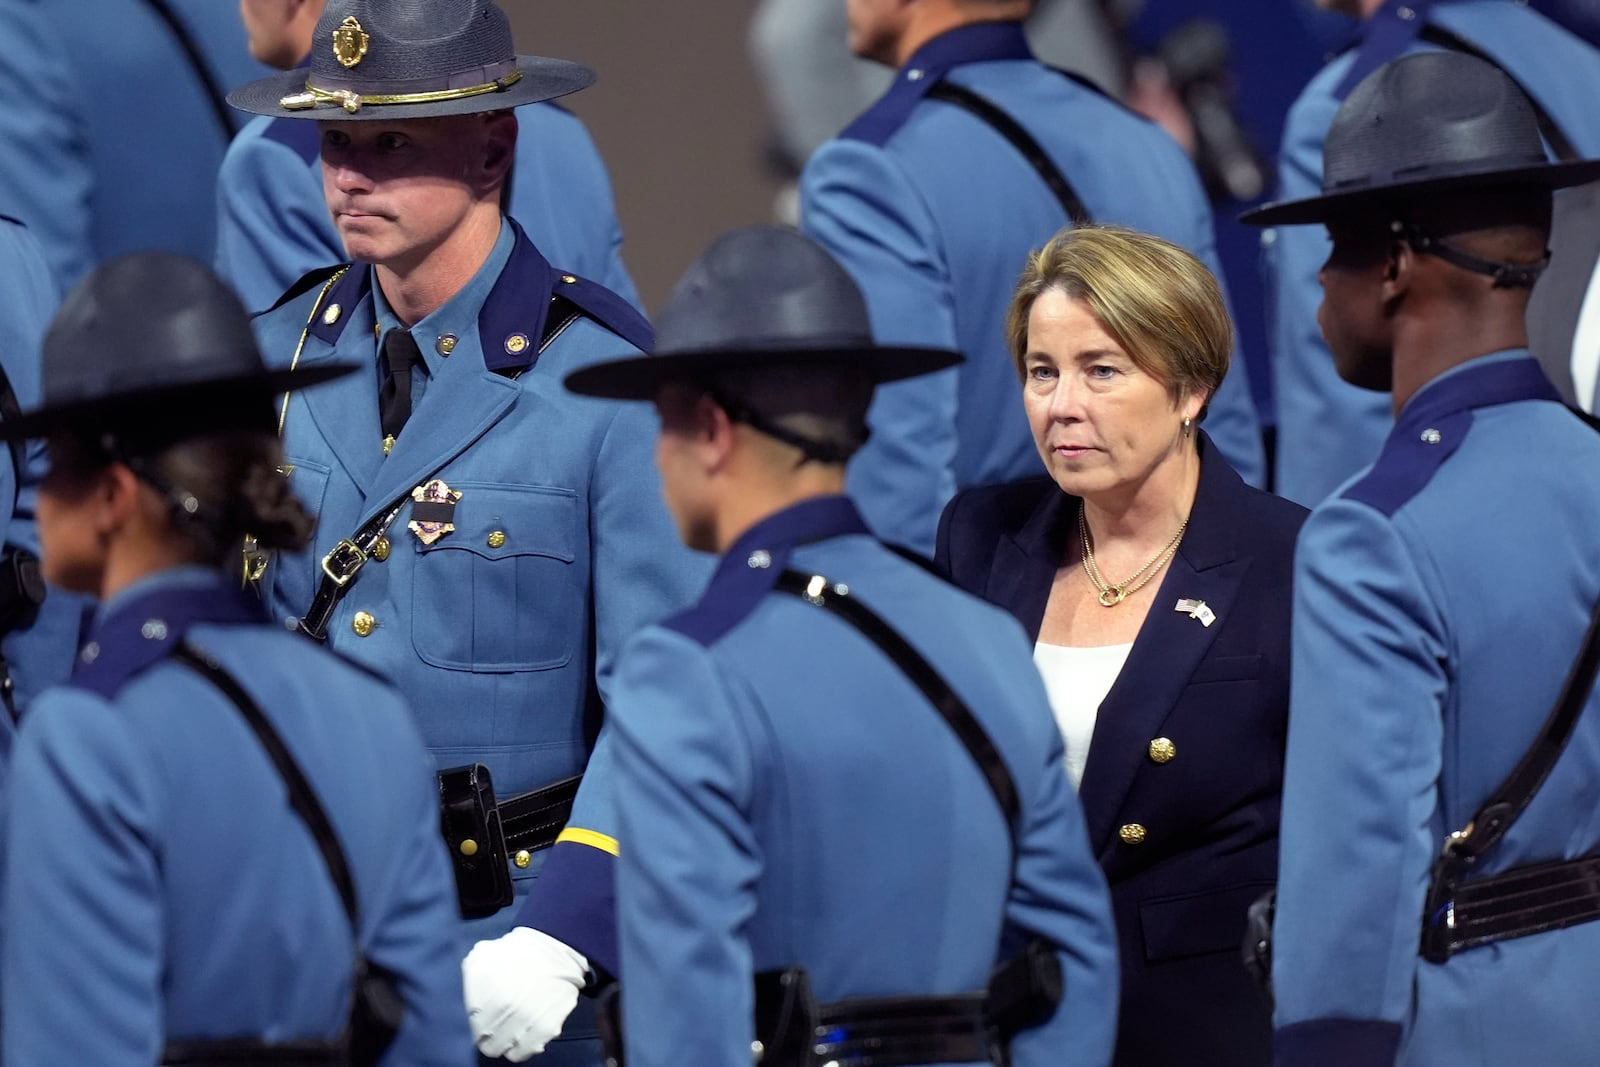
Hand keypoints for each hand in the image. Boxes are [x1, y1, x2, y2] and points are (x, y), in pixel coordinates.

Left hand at [462, 926, 589, 1061]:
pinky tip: (522, 1032)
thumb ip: (467, 975)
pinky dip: (520, 1047)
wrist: (557, 950)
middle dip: (485, 1034)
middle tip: (493, 1024)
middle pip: (482, 1039)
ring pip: (500, 1049)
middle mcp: (503, 1004)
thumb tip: (458, 998)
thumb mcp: (483, 954)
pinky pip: (521, 1053)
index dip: (471, 1020)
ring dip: (502, 1041)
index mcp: (484, 984)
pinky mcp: (545, 1029)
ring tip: (509, 1027)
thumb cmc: (516, 954)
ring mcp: (525, 1019)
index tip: (478, 1016)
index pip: (467, 1021)